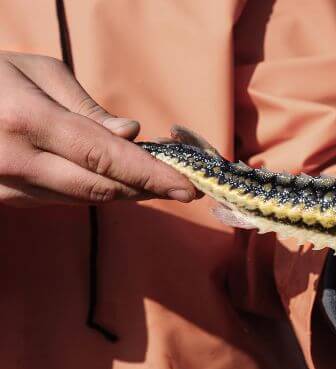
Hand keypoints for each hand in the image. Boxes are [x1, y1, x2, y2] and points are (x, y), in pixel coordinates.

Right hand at [0, 51, 196, 206]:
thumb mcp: (38, 72)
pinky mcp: (4, 201)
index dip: (151, 176)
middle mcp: (17, 161)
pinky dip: (93, 191)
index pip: (105, 158)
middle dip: (147, 190)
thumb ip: (87, 108)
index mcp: (29, 121)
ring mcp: (7, 188)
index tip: (188, 187)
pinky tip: (112, 180)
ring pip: (83, 200)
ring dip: (125, 192)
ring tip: (155, 180)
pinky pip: (61, 200)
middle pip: (101, 190)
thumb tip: (130, 135)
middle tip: (183, 187)